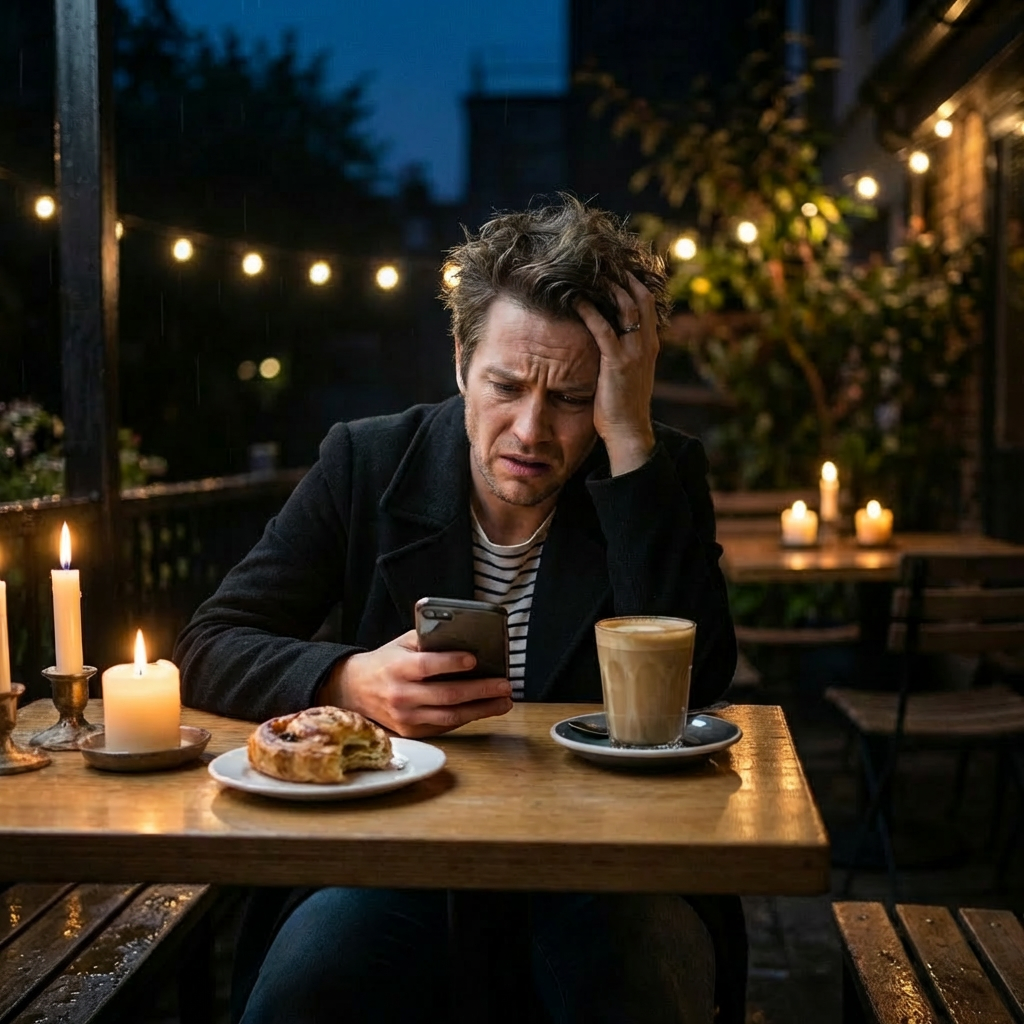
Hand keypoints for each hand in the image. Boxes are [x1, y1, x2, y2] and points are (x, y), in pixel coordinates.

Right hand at [317, 630, 512, 737]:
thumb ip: (429, 639)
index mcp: (397, 668)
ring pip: (450, 716)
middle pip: (446, 695)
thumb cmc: (385, 662)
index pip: (427, 666)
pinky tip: (484, 708)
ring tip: (503, 701)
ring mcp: (406, 717)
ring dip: (481, 709)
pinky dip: (467, 716)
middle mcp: (401, 695)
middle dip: (480, 690)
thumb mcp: (401, 643)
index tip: (474, 659)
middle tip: (504, 684)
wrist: (354, 689)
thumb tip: (464, 637)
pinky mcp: (411, 731)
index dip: (451, 663)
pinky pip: (445, 725)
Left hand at [575, 272, 657, 475]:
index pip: (647, 303)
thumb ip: (622, 353)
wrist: (629, 431)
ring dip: (609, 287)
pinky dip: (589, 311)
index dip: (633, 283)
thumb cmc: (621, 406)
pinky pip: (603, 329)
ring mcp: (634, 352)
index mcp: (649, 345)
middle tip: (603, 260)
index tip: (616, 268)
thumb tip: (608, 337)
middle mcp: (646, 343)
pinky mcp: (617, 362)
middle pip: (640, 297)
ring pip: (626, 307)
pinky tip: (576, 300)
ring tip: (591, 271)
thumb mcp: (628, 374)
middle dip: (623, 276)